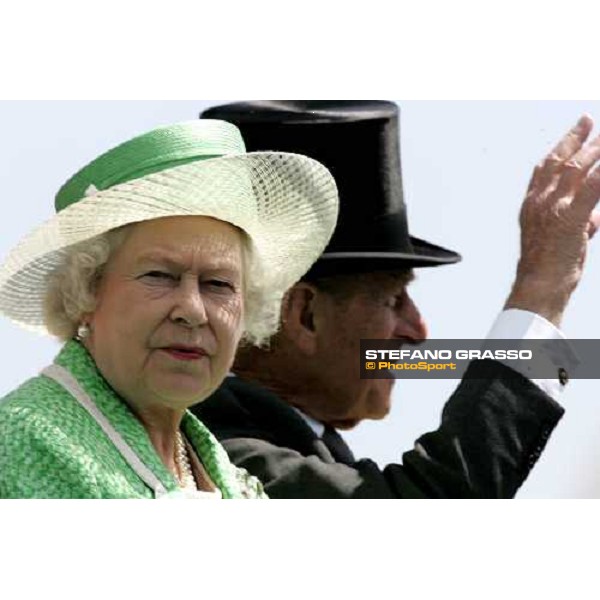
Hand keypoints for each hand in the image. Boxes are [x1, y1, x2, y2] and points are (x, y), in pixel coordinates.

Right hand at [505, 115, 599, 325]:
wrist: (539, 286)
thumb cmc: (548, 267)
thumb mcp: (560, 239)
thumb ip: (579, 222)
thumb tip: (594, 218)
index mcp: (532, 206)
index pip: (546, 167)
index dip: (562, 145)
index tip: (577, 131)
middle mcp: (538, 202)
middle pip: (560, 161)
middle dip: (577, 138)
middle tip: (590, 121)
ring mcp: (552, 209)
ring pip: (576, 169)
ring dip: (594, 150)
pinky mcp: (569, 219)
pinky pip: (591, 188)